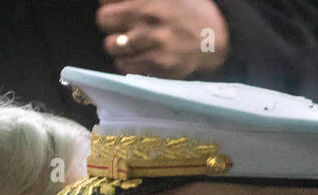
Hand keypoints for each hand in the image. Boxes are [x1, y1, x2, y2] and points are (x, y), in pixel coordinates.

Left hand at [97, 0, 229, 78]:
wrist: (214, 36)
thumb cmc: (184, 10)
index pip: (107, 1)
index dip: (110, 6)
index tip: (117, 11)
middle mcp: (151, 17)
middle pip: (104, 20)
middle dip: (110, 24)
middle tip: (121, 28)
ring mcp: (155, 43)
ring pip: (112, 45)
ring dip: (118, 45)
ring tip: (129, 45)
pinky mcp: (159, 65)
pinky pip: (125, 66)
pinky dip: (128, 62)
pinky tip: (139, 57)